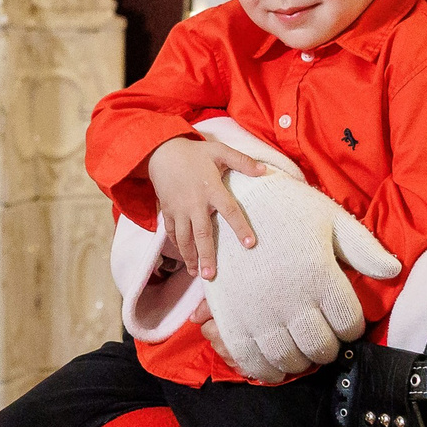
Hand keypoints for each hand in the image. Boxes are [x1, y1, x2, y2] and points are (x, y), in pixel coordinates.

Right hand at [144, 136, 266, 279]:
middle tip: (210, 275)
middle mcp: (194, 203)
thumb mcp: (220, 151)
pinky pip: (172, 232)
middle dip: (206, 255)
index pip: (230, 211)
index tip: (250, 244)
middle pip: (201, 233)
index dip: (240, 228)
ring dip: (190, 257)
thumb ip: (242, 161)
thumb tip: (264, 170)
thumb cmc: (194, 153)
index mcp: (211, 189)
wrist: (161, 152)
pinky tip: (185, 258)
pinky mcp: (168, 211)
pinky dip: (178, 246)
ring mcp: (179, 209)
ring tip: (197, 273)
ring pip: (184, 238)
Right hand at [200, 171, 401, 381]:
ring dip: (301, 360)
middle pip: (321, 347)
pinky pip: (251, 359)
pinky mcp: (232, 318)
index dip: (352, 328)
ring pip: (289, 358)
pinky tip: (276, 367)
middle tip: (325, 337)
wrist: (234, 198)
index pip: (349, 324)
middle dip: (329, 347)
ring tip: (303, 349)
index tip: (346, 322)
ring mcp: (258, 311)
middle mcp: (291, 298)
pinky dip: (266, 371)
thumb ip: (364, 248)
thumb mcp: (331, 219)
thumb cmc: (288, 209)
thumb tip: (394, 271)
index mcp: (319, 274)